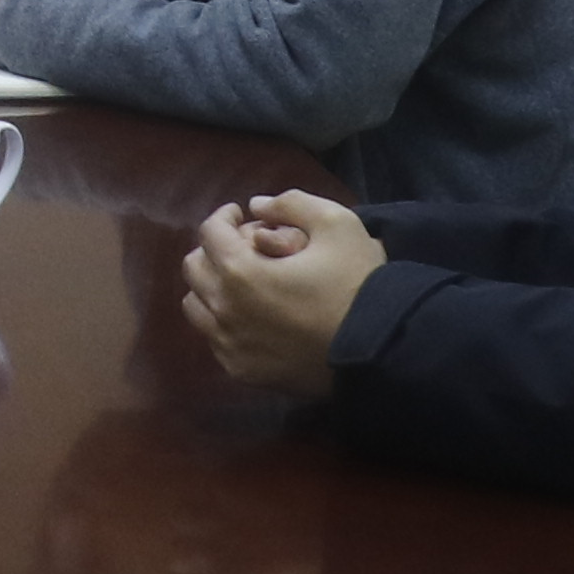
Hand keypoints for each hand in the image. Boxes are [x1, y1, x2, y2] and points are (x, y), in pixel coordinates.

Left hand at [179, 190, 383, 397]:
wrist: (379, 348)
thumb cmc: (356, 283)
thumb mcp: (336, 223)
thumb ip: (292, 203)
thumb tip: (257, 206)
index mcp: (239, 272)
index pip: (210, 232)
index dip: (224, 216)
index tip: (239, 214)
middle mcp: (224, 310)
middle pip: (194, 268)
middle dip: (214, 249)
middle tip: (243, 246)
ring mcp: (230, 345)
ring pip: (196, 306)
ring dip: (212, 286)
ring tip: (243, 281)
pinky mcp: (242, 370)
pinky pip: (214, 339)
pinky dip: (223, 321)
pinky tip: (253, 315)